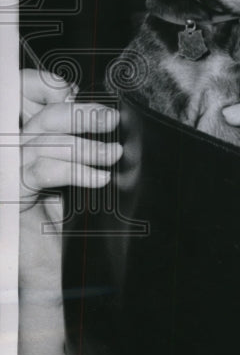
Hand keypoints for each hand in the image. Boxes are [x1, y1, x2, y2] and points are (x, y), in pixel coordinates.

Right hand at [20, 69, 121, 213]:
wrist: (50, 267)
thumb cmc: (67, 222)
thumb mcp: (78, 174)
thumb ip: (80, 144)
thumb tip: (106, 117)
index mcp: (27, 140)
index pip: (25, 96)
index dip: (46, 86)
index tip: (77, 92)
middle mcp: (13, 151)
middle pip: (42, 117)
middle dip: (80, 114)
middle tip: (112, 121)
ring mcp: (8, 170)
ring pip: (45, 142)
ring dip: (86, 146)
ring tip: (113, 154)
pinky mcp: (10, 191)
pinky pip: (43, 170)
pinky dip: (75, 171)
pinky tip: (99, 178)